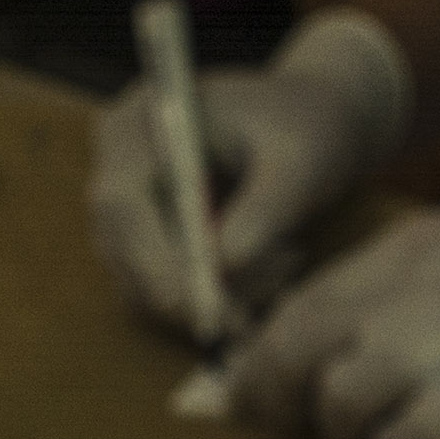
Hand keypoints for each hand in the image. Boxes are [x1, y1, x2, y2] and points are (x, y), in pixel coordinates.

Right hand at [89, 7, 410, 338]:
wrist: (318, 120)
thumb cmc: (308, 127)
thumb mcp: (299, 161)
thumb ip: (264, 210)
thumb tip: (224, 267)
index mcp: (140, 124)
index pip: (121, 201)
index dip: (150, 257)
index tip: (193, 302)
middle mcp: (121, 165)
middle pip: (122, 247)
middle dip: (183, 290)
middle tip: (243, 318)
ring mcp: (132, 204)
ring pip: (143, 279)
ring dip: (208, 295)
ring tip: (284, 263)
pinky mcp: (152, 237)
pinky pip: (166, 287)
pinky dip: (215, 294)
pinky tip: (273, 267)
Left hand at [226, 174, 439, 438]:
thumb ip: (404, 274)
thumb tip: (353, 322)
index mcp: (397, 252)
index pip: (294, 306)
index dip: (261, 356)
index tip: (257, 388)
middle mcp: (403, 294)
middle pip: (291, 357)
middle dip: (274, 402)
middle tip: (285, 430)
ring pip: (338, 406)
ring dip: (342, 437)